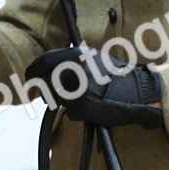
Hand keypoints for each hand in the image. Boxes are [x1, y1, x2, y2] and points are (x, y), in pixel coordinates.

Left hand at [25, 45, 163, 128]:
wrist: (138, 92)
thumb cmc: (117, 76)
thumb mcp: (93, 59)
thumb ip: (73, 61)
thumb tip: (51, 68)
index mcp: (75, 55)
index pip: (44, 62)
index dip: (33, 70)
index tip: (30, 77)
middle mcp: (73, 70)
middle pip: (46, 83)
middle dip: (48, 91)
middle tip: (52, 95)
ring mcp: (76, 89)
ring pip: (57, 99)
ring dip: (66, 102)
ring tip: (83, 100)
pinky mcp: (81, 106)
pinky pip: (71, 113)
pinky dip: (78, 114)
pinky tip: (92, 108)